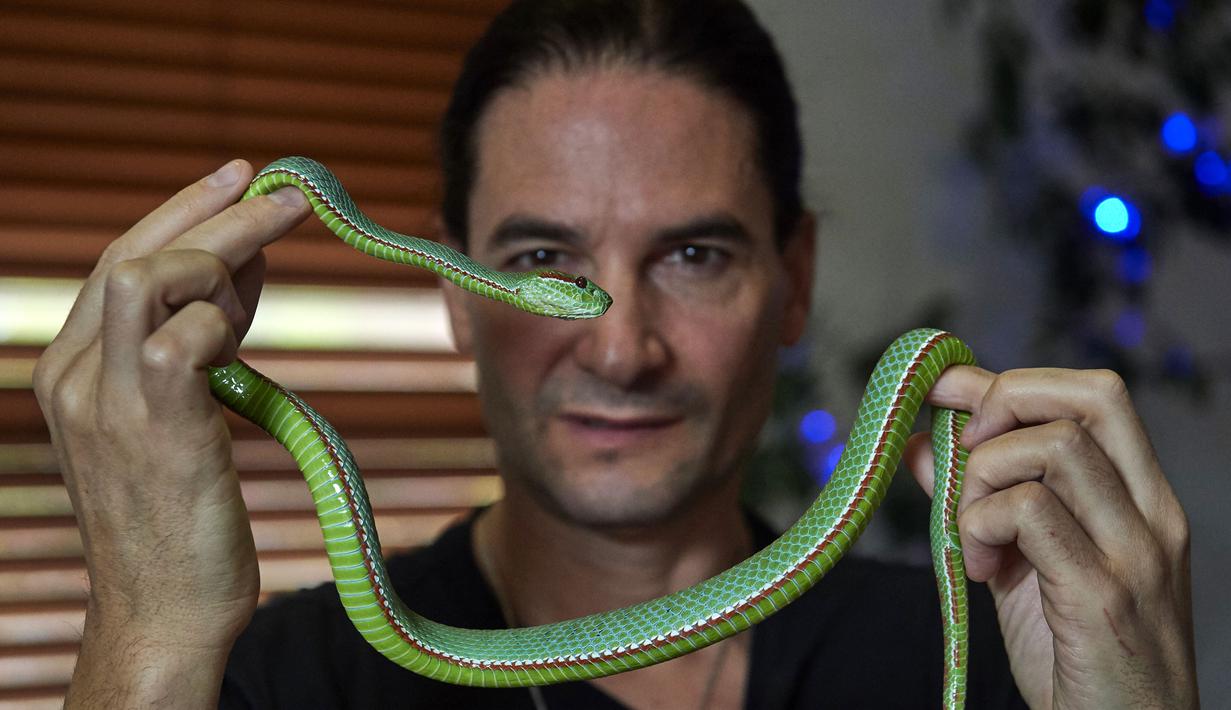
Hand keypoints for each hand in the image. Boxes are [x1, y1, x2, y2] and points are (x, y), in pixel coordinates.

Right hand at [33, 160, 309, 683]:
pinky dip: (227, 318)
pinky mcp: (153, 422)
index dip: (182, 215)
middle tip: (283, 189)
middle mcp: (73, 376)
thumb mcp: (181, 414)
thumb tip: (245, 266)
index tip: (241, 184)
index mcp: (72, 371)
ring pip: (146, 272)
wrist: (165, 610)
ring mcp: (104, 398)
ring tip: (278, 260)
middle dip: (211, 209)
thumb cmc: (182, 516)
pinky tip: (248, 340)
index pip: (120, 262)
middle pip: (132, 252)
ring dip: (222, 251)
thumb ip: (202, 338)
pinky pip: (184, 333)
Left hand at [906, 366, 1197, 708]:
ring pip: (1054, 447)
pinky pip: (1030, 513)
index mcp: (1142, 499)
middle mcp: (1151, 515)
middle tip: (964, 457)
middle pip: (1090, 397)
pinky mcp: (1102, 597)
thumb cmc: (1075, 654)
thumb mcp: (1023, 562)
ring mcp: (1134, 554)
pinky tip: (978, 568)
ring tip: (971, 534)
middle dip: (1004, 403)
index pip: (1095, 395)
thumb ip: (979, 497)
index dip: (1009, 380)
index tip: (946, 391)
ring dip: (983, 477)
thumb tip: (921, 441)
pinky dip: (982, 524)